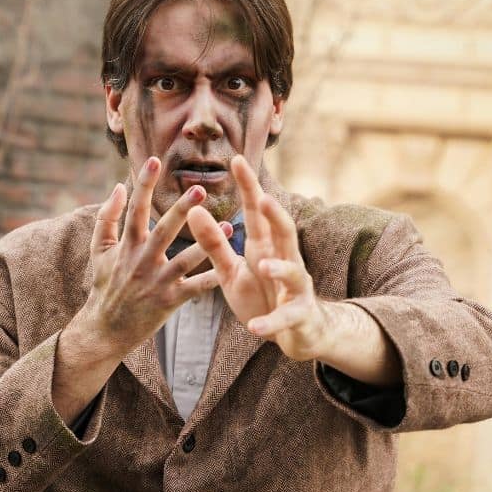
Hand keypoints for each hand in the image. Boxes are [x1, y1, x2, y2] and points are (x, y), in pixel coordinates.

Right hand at [73, 156, 235, 359]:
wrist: (105, 329)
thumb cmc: (104, 286)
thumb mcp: (99, 250)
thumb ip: (106, 217)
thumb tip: (116, 187)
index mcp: (126, 245)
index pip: (135, 209)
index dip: (143, 184)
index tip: (155, 160)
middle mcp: (142, 260)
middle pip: (164, 231)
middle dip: (182, 209)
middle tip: (200, 189)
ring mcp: (156, 282)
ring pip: (185, 259)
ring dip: (207, 243)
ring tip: (228, 226)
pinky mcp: (169, 302)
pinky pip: (195, 289)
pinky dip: (213, 279)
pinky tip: (232, 267)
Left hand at [181, 155, 335, 361]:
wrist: (297, 332)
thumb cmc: (262, 294)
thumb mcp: (232, 270)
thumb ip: (214, 243)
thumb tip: (193, 210)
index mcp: (265, 246)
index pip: (257, 212)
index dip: (249, 187)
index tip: (237, 160)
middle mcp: (285, 260)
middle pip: (284, 232)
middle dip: (276, 215)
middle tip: (265, 198)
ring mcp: (295, 288)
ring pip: (293, 273)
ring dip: (279, 268)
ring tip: (263, 265)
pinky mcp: (298, 316)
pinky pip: (286, 318)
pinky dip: (271, 323)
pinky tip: (255, 327)